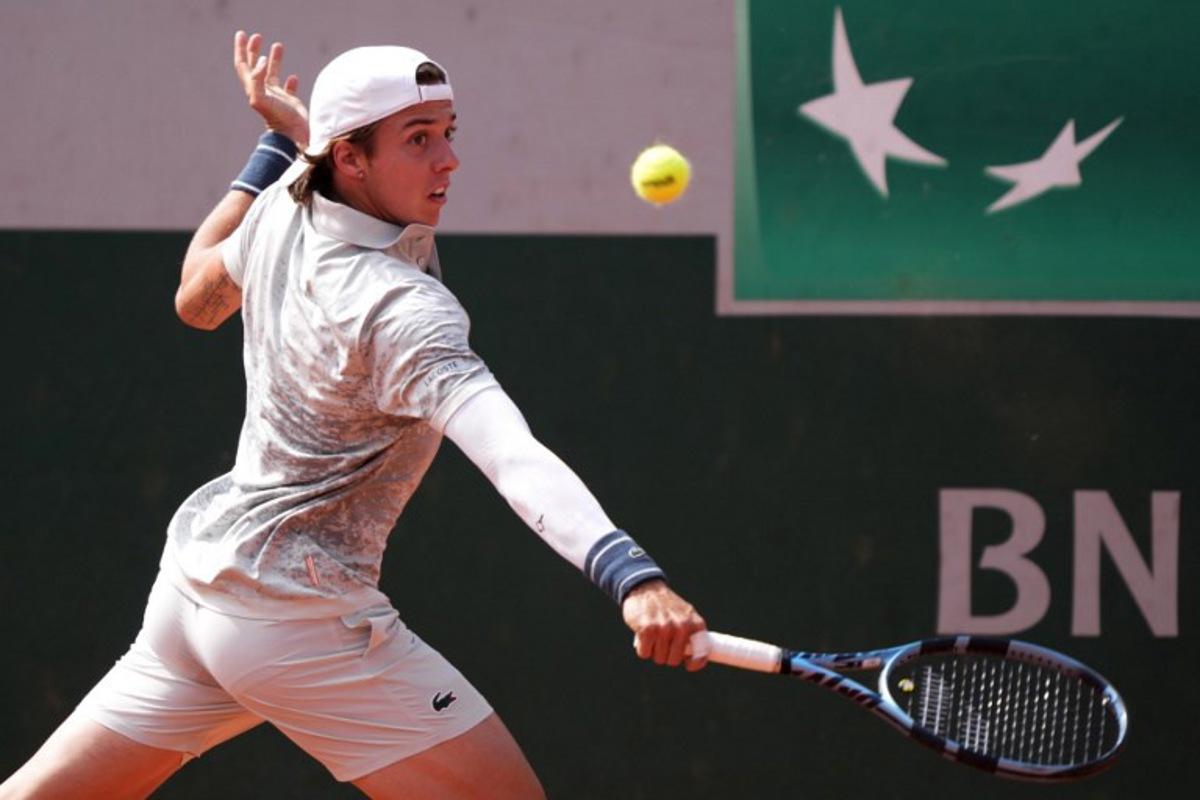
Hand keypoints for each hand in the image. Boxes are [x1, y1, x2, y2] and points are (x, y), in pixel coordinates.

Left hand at [233, 30, 308, 147]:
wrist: (292, 136)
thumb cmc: (277, 119)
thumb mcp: (262, 98)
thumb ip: (258, 79)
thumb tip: (262, 61)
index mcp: (254, 88)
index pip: (243, 65)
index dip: (241, 50)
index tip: (242, 34)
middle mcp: (263, 91)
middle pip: (255, 67)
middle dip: (254, 50)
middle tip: (257, 36)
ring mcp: (277, 97)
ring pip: (273, 74)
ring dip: (274, 60)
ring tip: (278, 45)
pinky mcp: (290, 103)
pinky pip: (288, 89)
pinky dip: (290, 81)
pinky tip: (293, 76)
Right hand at [622, 580, 707, 671]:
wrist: (645, 587)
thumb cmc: (666, 606)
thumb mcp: (685, 615)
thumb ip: (691, 634)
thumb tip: (696, 658)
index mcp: (695, 623)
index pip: (701, 652)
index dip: (695, 663)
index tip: (688, 665)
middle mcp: (682, 626)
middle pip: (674, 660)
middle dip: (666, 655)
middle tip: (662, 643)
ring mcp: (664, 628)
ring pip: (659, 658)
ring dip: (653, 651)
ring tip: (653, 636)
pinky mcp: (647, 630)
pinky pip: (644, 653)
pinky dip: (642, 648)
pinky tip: (642, 636)